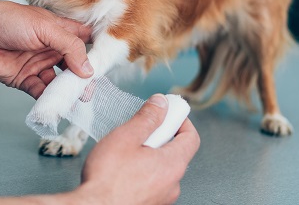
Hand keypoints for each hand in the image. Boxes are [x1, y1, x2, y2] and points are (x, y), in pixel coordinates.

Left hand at [0, 0, 92, 97]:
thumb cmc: (8, 20)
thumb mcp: (46, 28)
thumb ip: (70, 47)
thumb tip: (88, 69)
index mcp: (59, 30)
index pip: (85, 41)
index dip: (96, 52)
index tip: (107, 66)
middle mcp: (51, 48)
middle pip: (74, 66)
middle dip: (83, 79)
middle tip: (90, 91)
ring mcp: (38, 65)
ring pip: (59, 83)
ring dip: (66, 92)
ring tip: (74, 101)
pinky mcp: (24, 79)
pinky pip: (41, 92)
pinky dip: (48, 100)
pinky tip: (53, 105)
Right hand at [78, 95, 200, 204]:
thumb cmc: (108, 178)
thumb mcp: (127, 137)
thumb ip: (147, 117)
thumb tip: (161, 103)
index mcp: (172, 164)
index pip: (191, 137)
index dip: (180, 120)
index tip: (167, 112)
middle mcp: (172, 184)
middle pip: (175, 151)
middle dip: (159, 137)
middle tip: (138, 131)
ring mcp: (161, 197)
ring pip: (161, 168)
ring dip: (148, 155)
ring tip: (125, 152)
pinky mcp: (149, 203)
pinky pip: (151, 181)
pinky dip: (141, 171)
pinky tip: (122, 169)